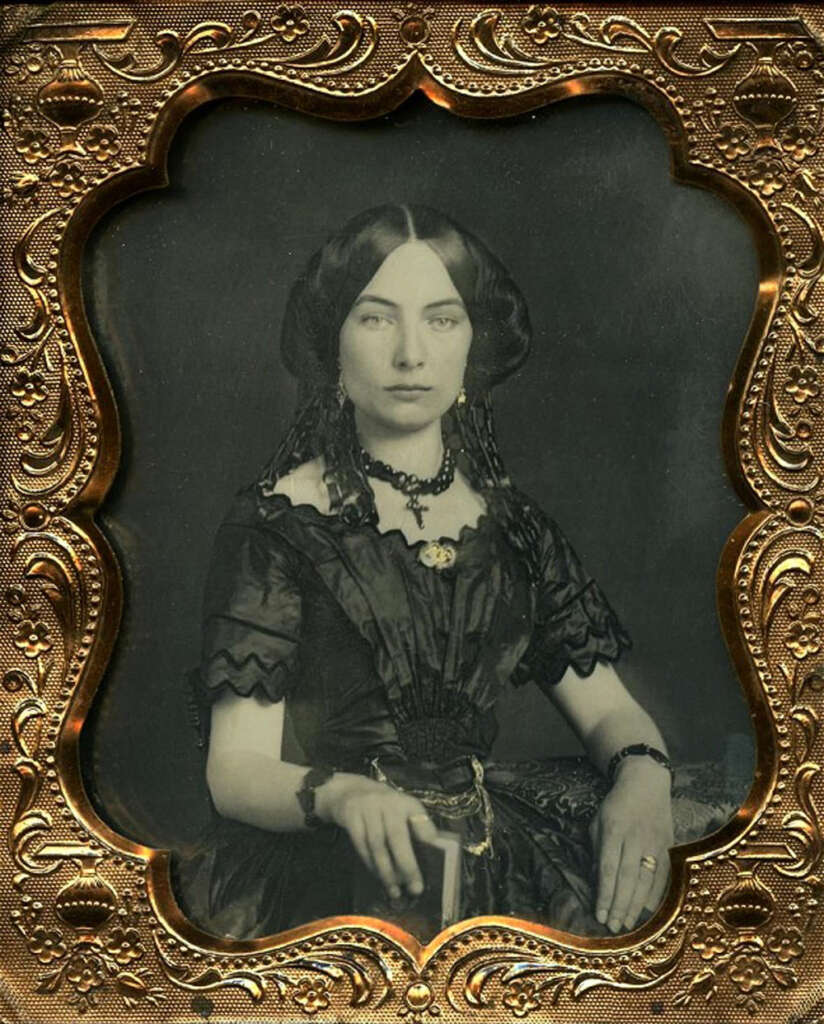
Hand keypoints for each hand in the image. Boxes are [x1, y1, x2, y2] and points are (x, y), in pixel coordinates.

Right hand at [315, 773, 436, 899]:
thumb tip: (429, 860)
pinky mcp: (351, 817)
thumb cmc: (385, 808)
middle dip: (407, 865)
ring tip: (395, 890)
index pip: (419, 819)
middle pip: (397, 836)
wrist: (351, 790)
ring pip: (377, 844)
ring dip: (386, 871)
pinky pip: (361, 845)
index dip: (427, 835)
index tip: (435, 855)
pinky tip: (378, 876)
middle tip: (415, 888)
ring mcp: (368, 809)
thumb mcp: (402, 811)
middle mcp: (388, 802)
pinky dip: (370, 864)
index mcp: (406, 802)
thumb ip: (415, 829)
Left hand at [589, 758, 672, 933]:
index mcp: (614, 829)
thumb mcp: (598, 820)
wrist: (646, 783)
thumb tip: (597, 880)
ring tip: (627, 925)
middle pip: (628, 879)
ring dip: (636, 906)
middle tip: (613, 928)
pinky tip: (648, 912)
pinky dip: (656, 896)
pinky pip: (664, 877)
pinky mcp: (669, 846)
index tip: (599, 915)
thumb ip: (596, 849)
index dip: (604, 895)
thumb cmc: (616, 805)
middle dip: (620, 906)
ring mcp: (655, 842)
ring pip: (647, 880)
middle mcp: (636, 837)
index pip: (609, 869)